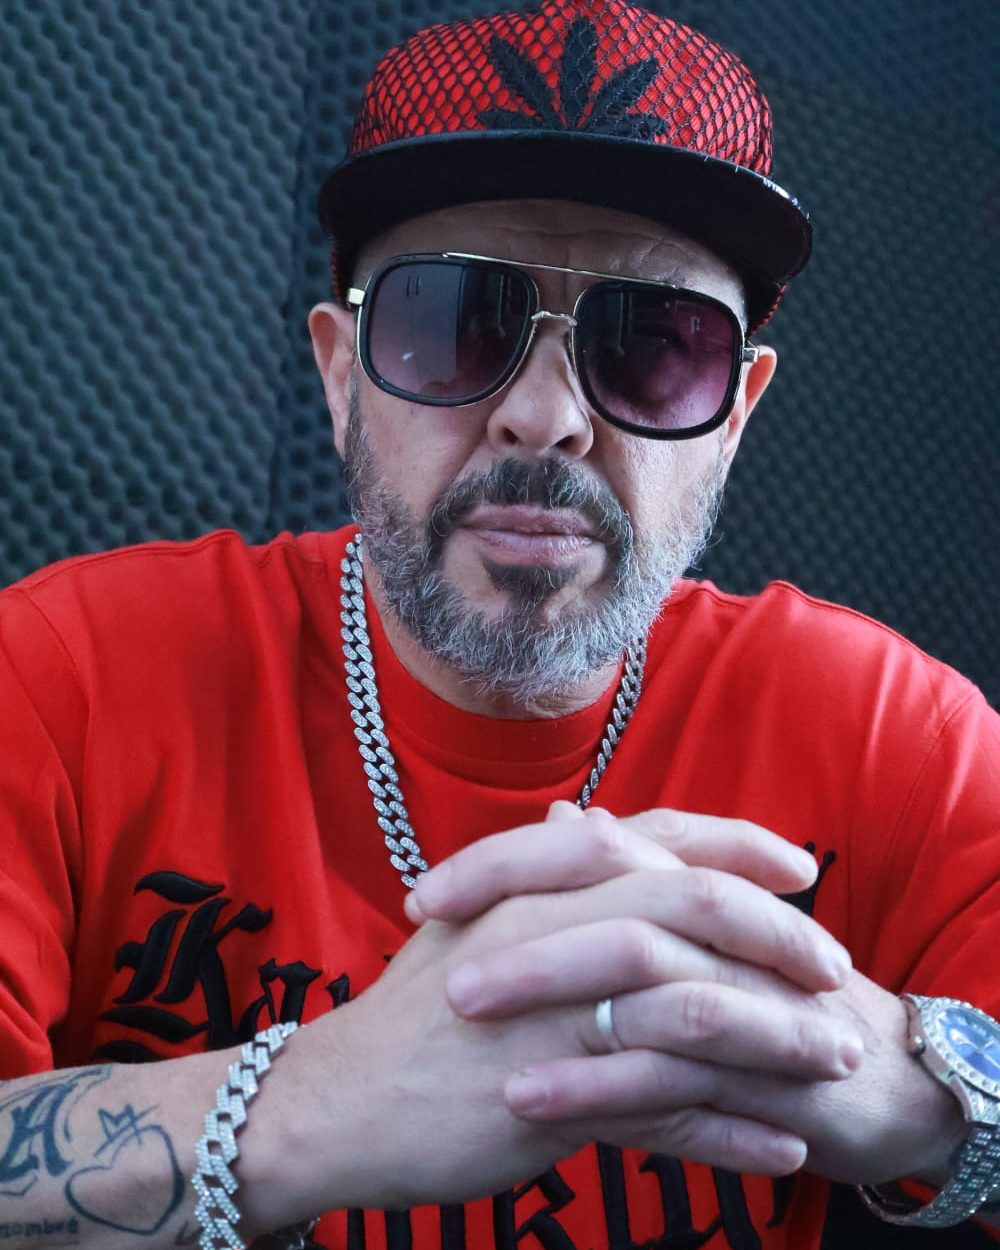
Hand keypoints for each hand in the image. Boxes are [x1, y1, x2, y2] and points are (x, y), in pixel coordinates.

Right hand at [278, 804, 855, 1215]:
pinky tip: (782, 1148)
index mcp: (534, 882)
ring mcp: (551, 1016)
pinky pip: (666, 1112)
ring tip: (833, 1061)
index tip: (800, 867)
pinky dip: (732, 1130)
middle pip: (692, 907)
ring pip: (694, 1012)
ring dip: (778, 1038)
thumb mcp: (473, 918)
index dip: (739, 846)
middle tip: (833, 970)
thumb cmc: (416, 1009)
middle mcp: (549, 932)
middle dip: (780, 935)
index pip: (657, 838)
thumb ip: (540, 868)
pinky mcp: (549, 1099)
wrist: (339, 1100)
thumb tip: (585, 818)